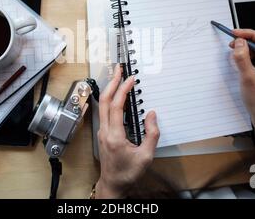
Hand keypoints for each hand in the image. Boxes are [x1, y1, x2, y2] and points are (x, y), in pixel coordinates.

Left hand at [95, 64, 159, 198]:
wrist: (113, 184)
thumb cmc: (128, 173)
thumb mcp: (146, 156)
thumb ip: (152, 134)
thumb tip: (152, 115)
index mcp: (114, 136)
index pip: (116, 107)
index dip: (123, 90)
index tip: (130, 79)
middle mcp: (105, 131)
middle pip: (104, 101)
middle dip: (111, 82)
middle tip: (118, 69)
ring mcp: (102, 132)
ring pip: (102, 105)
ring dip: (109, 89)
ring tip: (116, 77)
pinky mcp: (103, 133)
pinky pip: (104, 111)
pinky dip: (110, 99)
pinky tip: (116, 95)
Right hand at [230, 29, 254, 148]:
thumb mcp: (248, 79)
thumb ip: (242, 59)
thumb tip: (238, 42)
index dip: (250, 35)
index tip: (236, 33)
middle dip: (248, 40)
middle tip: (233, 40)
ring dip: (247, 47)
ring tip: (235, 51)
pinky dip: (249, 54)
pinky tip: (241, 57)